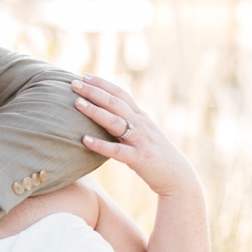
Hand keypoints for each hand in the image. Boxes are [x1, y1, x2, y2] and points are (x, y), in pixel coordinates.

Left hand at [73, 75, 197, 197]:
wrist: (177, 175)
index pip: (120, 94)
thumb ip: (128, 121)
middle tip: (74, 83)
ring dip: (95, 112)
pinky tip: (84, 140)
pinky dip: (100, 145)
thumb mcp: (142, 132)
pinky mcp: (139, 158)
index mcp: (140, 116)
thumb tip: (106, 113)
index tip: (85, 75)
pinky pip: (117, 150)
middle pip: (115, 103)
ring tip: (77, 103)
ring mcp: (140, 140)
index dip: (103, 84)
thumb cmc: (154, 154)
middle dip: (94, 92)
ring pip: (115, 122)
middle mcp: (140, 124)